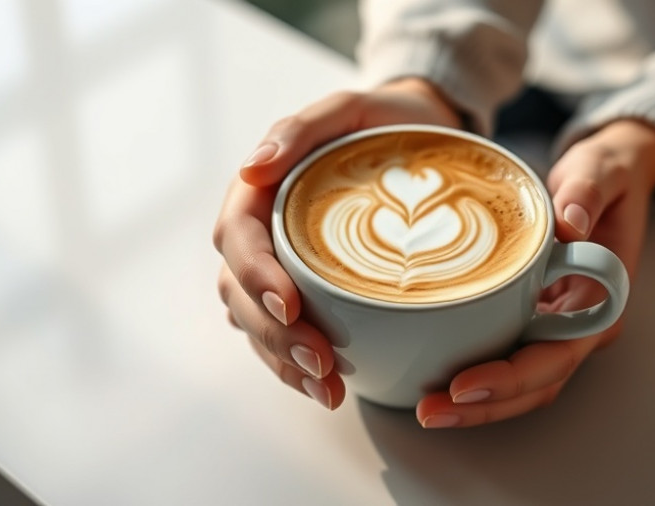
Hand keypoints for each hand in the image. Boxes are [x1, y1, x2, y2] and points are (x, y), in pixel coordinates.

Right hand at [214, 78, 461, 409]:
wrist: (416, 139)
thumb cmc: (381, 124)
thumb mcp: (347, 110)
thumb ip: (300, 130)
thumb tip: (251, 169)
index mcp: (259, 192)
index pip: (239, 238)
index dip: (256, 275)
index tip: (289, 304)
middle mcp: (261, 233)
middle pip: (241, 291)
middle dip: (275, 334)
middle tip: (320, 364)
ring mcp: (278, 265)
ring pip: (256, 322)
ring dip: (284, 361)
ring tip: (326, 391)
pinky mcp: (302, 290)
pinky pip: (283, 332)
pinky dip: (297, 365)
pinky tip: (325, 387)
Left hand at [415, 119, 654, 427]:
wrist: (613, 175)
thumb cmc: (608, 175)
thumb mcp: (602, 171)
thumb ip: (586, 194)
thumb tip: (569, 224)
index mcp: (602, 302)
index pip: (557, 356)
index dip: (512, 377)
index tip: (465, 382)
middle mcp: (580, 324)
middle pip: (534, 384)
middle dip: (483, 405)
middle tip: (429, 410)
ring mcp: (557, 324)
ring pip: (520, 382)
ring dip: (476, 401)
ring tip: (425, 409)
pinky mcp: (535, 315)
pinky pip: (507, 354)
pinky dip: (476, 372)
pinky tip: (435, 376)